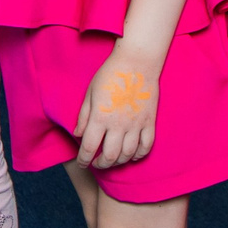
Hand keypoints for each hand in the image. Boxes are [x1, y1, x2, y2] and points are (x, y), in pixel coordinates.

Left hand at [74, 48, 159, 168]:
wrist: (137, 63)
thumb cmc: (110, 75)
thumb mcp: (90, 94)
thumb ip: (84, 116)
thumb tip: (78, 134)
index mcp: (100, 117)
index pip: (89, 147)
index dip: (83, 159)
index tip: (81, 163)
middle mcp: (118, 124)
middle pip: (110, 156)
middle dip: (101, 164)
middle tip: (96, 164)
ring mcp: (136, 124)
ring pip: (128, 154)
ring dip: (118, 162)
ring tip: (112, 161)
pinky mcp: (149, 121)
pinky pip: (146, 146)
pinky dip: (139, 155)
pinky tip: (132, 156)